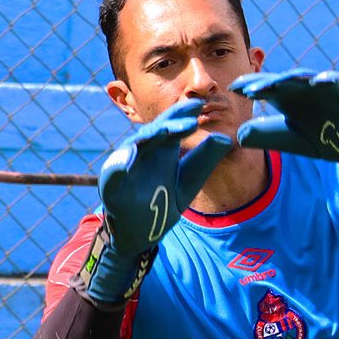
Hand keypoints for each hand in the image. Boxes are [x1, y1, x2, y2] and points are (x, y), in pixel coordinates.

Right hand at [81, 97, 233, 304]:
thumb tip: (226, 139)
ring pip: (135, 146)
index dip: (184, 114)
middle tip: (190, 120)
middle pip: (155, 131)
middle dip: (171, 124)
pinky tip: (127, 162)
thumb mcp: (189, 181)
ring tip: (164, 131)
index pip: (173, 125)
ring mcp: (126, 166)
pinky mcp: (111, 185)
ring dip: (148, 138)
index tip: (200, 105)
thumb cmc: (164, 201)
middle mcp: (143, 152)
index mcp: (162, 148)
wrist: (142, 233)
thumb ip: (204, 160)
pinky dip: (119, 166)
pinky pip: (113, 174)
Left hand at [231, 68, 338, 190]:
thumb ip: (268, 136)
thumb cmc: (327, 139)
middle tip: (249, 88)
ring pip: (306, 79)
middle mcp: (304, 88)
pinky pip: (337, 82)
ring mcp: (326, 86)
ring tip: (278, 83)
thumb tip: (239, 135)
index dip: (252, 87)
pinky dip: (329, 80)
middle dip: (267, 83)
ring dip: (293, 79)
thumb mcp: (293, 140)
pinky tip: (318, 83)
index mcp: (289, 98)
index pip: (266, 89)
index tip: (234, 90)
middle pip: (282, 81)